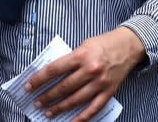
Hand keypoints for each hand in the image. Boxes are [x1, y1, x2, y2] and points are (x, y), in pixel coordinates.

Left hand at [26, 28, 144, 120]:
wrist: (128, 45)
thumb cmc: (103, 43)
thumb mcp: (83, 45)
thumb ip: (70, 59)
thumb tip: (53, 73)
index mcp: (81, 55)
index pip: (54, 69)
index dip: (39, 79)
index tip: (29, 86)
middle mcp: (90, 70)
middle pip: (64, 87)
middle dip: (47, 96)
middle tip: (36, 102)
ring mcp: (100, 83)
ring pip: (76, 99)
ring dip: (60, 107)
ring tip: (48, 112)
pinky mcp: (109, 92)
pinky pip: (93, 108)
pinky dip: (82, 117)